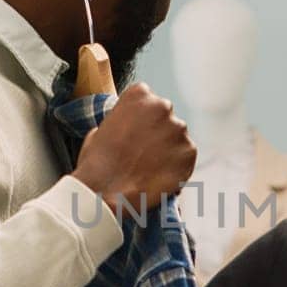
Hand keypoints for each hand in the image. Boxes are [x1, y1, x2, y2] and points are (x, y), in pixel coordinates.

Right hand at [71, 83, 195, 215]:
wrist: (106, 193)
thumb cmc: (97, 164)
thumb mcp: (99, 130)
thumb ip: (119, 122)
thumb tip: (125, 129)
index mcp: (139, 94)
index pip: (147, 100)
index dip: (142, 119)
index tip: (136, 133)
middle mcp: (162, 106)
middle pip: (165, 117)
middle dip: (158, 132)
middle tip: (144, 153)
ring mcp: (179, 129)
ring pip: (177, 137)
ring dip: (168, 149)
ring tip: (150, 168)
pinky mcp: (189, 151)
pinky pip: (186, 156)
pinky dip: (177, 166)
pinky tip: (160, 176)